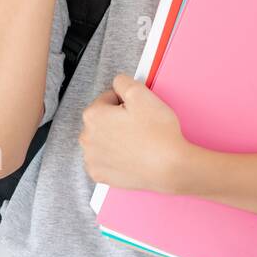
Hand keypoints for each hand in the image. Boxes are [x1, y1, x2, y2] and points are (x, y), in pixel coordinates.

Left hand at [79, 74, 193, 193]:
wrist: (169, 167)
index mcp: (93, 115)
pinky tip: (130, 155)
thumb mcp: (142, 94)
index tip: (137, 110)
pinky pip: (103, 160)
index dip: (125, 101)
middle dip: (117, 119)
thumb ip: (123, 81)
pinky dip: (114, 157)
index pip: (107, 98)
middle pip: (102, 119)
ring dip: (114, 137)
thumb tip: (118, 83)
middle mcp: (87, 138)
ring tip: (136, 141)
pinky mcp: (99, 175)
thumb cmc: (157, 133)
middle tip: (139, 125)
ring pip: (102, 139)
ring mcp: (92, 159)